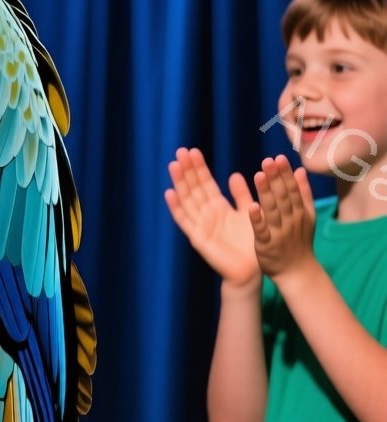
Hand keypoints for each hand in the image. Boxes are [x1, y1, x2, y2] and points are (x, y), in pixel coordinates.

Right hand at [164, 147, 259, 288]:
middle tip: (180, 151)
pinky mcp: (197, 238)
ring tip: (174, 165)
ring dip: (180, 183)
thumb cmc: (251, 244)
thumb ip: (242, 196)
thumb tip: (234, 175)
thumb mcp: (248, 213)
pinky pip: (185, 221)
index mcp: (218, 208)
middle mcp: (206, 214)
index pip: (205, 184)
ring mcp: (200, 225)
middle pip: (194, 188)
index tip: (192, 151)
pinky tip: (170, 194)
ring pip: (188, 200)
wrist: (250, 270)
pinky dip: (176, 207)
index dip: (198, 168)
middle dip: (188, 170)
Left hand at [248, 155, 317, 280]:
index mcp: (300, 212)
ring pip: (273, 210)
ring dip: (266, 193)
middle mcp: (291, 220)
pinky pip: (262, 231)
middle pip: (284, 197)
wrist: (297, 272)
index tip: (278, 158)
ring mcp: (279, 233)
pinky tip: (252, 206)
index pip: (292, 189)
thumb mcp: (305, 216)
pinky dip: (258, 219)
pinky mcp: (266, 245)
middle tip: (268, 161)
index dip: (285, 174)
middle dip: (276, 178)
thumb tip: (301, 170)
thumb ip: (303, 193)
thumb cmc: (299, 241)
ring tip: (259, 175)